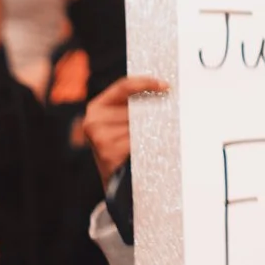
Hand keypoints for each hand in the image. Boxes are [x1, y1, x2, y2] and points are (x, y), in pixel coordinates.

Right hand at [82, 75, 167, 190]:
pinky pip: (138, 143)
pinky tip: (152, 148)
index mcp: (96, 107)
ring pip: (138, 125)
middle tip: (171, 109)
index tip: (166, 86)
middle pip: (134, 107)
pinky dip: (149, 144)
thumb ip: (132, 106)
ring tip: (156, 135)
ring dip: (152, 129)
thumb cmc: (122, 145)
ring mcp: (99, 138)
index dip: (146, 83)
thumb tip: (163, 90)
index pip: (123, 86)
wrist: (116, 181)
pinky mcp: (109, 154)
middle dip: (154, 109)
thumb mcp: (120, 121)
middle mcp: (93, 121)